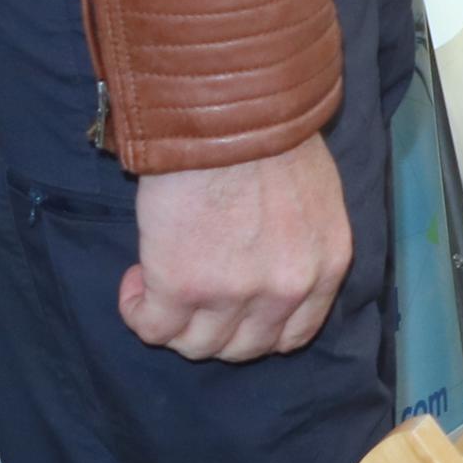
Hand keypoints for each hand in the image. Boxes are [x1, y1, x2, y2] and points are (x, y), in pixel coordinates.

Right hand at [124, 134, 350, 360]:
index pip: (293, 335)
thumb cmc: (270, 138)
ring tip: (159, 280)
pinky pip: (152, 329)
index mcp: (326, 266)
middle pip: (242, 347)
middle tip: (191, 294)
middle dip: (212, 328)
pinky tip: (136, 280)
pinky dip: (137, 311)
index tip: (231, 309)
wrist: (228, 114)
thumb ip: (299, 244)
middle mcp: (286, 289)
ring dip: (173, 321)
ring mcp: (234, 294)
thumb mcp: (315, 197)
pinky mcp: (181, 288)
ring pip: (195, 345)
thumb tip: (268, 264)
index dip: (255, 328)